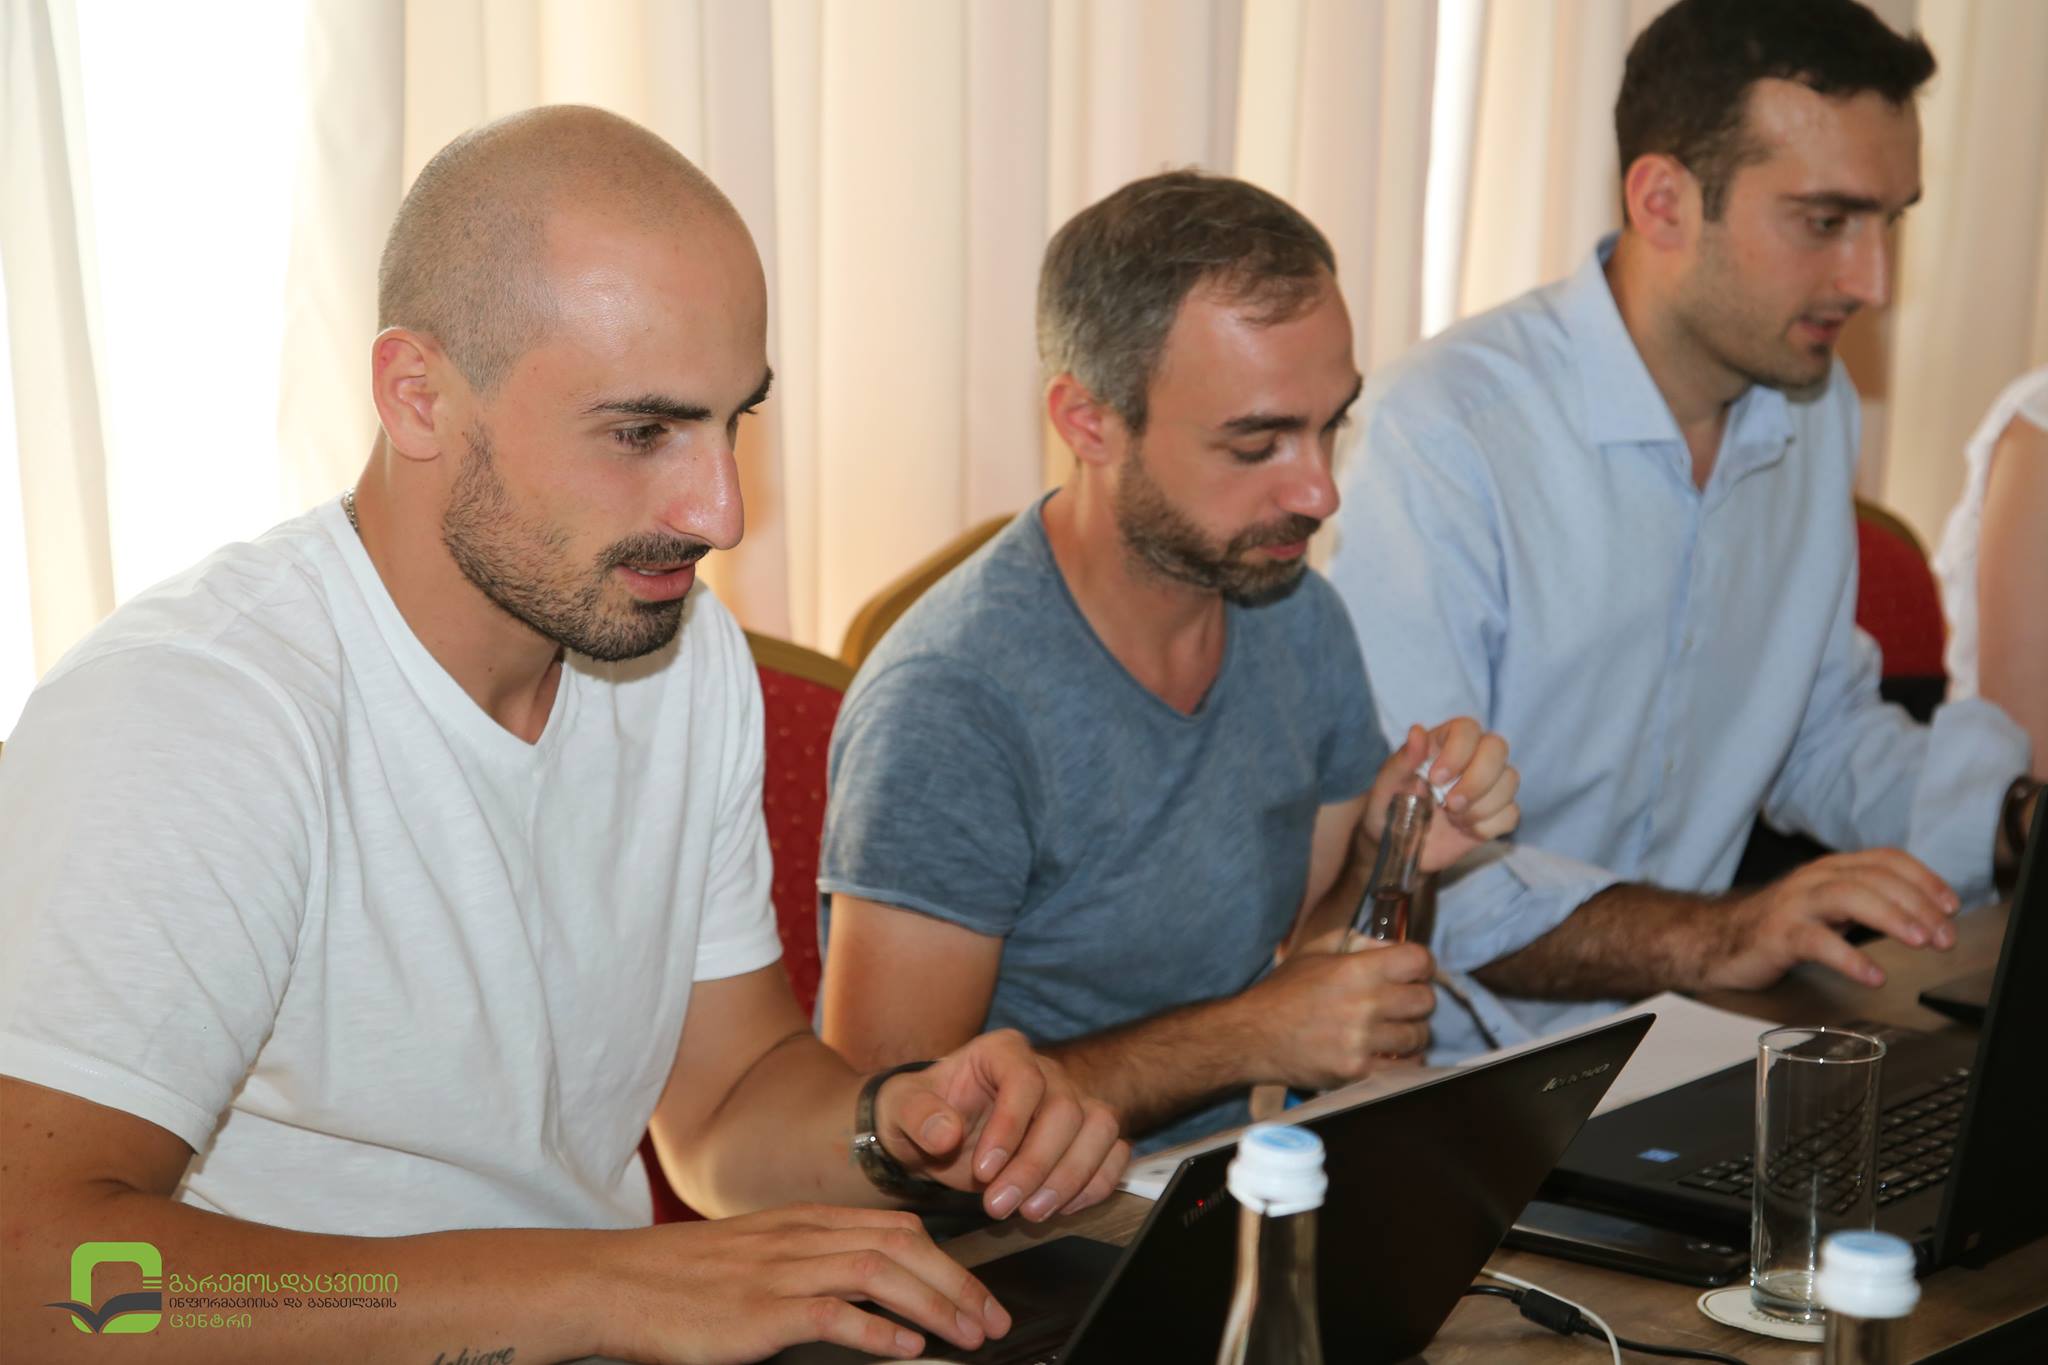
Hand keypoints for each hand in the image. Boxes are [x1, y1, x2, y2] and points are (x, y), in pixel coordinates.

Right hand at [600, 1204, 1012, 1363]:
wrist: (615, 1284)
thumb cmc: (683, 1279)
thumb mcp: (757, 1254)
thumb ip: (810, 1262)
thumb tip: (868, 1294)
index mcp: (804, 1221)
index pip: (897, 1227)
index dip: (949, 1261)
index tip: (979, 1295)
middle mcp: (800, 1237)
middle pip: (902, 1246)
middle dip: (959, 1284)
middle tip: (993, 1322)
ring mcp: (780, 1271)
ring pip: (879, 1273)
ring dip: (935, 1306)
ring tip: (967, 1337)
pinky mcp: (759, 1312)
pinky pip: (831, 1314)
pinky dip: (876, 1331)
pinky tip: (905, 1350)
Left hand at [876, 1028, 1127, 1222]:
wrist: (935, 1137)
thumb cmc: (921, 1113)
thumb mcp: (900, 1109)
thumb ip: (917, 1115)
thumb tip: (945, 1134)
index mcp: (1002, 1052)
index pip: (1024, 1079)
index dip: (1010, 1125)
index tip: (984, 1170)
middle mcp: (1045, 1071)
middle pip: (1065, 1109)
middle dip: (1035, 1165)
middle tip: (998, 1206)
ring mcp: (1072, 1101)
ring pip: (1099, 1128)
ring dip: (1071, 1177)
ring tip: (1030, 1213)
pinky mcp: (1087, 1135)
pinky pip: (1113, 1153)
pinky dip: (1096, 1184)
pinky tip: (1059, 1209)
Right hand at [1240, 941, 1436, 1089]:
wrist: (1252, 1036)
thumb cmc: (1283, 992)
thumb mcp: (1314, 950)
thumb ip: (1356, 941)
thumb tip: (1391, 949)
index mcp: (1357, 969)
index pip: (1419, 960)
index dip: (1421, 964)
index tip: (1413, 971)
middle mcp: (1365, 1003)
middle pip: (1425, 1000)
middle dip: (1417, 999)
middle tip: (1402, 1003)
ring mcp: (1363, 1041)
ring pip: (1419, 1036)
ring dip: (1410, 1032)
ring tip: (1392, 1031)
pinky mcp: (1358, 1071)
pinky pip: (1405, 1068)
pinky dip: (1402, 1061)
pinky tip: (1387, 1054)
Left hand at [1364, 721, 1518, 872]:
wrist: (1398, 846)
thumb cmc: (1389, 807)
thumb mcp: (1387, 786)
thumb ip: (1403, 760)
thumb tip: (1417, 731)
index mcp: (1443, 742)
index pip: (1467, 728)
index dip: (1458, 752)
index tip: (1435, 779)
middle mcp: (1471, 757)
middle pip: (1498, 748)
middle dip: (1477, 780)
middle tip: (1450, 805)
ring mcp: (1488, 785)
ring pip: (1509, 781)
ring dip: (1480, 807)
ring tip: (1452, 818)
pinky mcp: (1497, 812)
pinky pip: (1511, 814)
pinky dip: (1487, 827)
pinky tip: (1464, 829)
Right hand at [1705, 849, 1960, 990]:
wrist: (1714, 940)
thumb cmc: (1778, 927)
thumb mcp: (1826, 907)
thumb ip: (1865, 902)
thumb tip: (1922, 915)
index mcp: (1831, 869)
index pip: (1886, 859)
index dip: (1924, 879)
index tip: (1951, 906)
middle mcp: (1814, 879)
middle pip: (1875, 878)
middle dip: (1918, 905)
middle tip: (1945, 936)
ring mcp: (1795, 905)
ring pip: (1849, 897)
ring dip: (1892, 918)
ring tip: (1920, 943)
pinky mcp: (1778, 935)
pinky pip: (1817, 942)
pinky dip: (1850, 958)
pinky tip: (1873, 976)